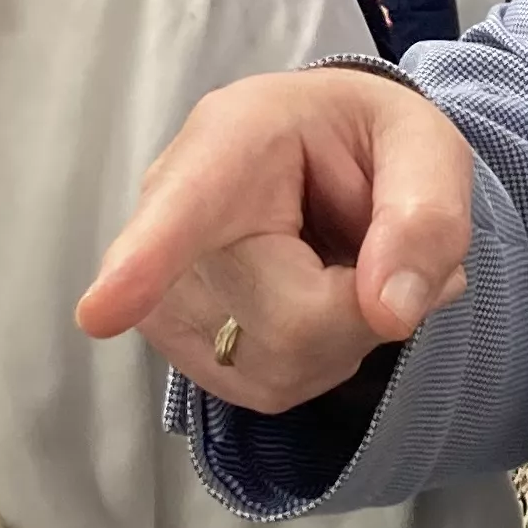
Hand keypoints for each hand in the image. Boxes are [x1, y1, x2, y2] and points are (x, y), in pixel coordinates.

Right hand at [76, 67, 468, 409]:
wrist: (324, 155)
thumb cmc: (366, 141)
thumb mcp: (424, 147)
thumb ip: (426, 216)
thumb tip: (390, 314)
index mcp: (233, 140)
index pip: (183, 210)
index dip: (140, 265)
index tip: (101, 313)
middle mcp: (173, 210)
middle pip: (282, 322)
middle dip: (357, 308)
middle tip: (380, 252)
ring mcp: (162, 285)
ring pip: (273, 366)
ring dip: (340, 338)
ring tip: (339, 269)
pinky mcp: (175, 341)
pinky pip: (265, 387)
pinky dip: (315, 359)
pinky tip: (313, 303)